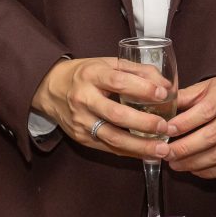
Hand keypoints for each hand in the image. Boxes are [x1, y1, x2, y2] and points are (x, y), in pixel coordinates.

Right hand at [31, 58, 173, 158]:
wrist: (50, 89)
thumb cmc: (84, 74)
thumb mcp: (106, 63)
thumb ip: (136, 71)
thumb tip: (166, 84)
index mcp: (91, 75)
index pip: (118, 82)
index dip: (142, 88)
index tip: (163, 94)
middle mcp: (84, 98)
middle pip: (116, 114)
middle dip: (144, 122)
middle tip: (166, 126)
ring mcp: (81, 121)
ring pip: (113, 137)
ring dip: (140, 145)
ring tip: (162, 148)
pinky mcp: (81, 138)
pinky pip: (108, 148)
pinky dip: (130, 152)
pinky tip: (147, 153)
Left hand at [163, 76, 215, 176]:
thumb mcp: (204, 87)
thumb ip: (184, 97)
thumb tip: (161, 107)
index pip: (206, 110)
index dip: (186, 122)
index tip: (167, 130)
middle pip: (212, 135)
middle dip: (185, 147)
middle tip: (166, 152)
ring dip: (194, 162)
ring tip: (175, 164)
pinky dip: (209, 171)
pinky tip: (193, 169)